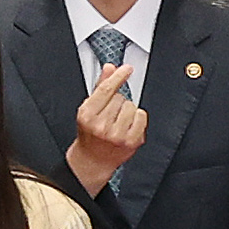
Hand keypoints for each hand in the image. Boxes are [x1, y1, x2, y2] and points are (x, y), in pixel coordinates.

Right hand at [67, 53, 148, 191]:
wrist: (93, 160)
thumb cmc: (91, 133)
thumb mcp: (89, 109)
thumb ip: (100, 87)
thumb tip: (109, 68)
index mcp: (87, 115)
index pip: (106, 90)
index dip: (118, 77)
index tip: (127, 68)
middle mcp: (101, 126)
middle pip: (120, 98)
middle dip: (118, 102)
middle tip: (110, 114)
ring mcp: (117, 135)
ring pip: (132, 106)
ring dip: (127, 111)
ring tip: (118, 121)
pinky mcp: (131, 141)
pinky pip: (141, 117)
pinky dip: (137, 119)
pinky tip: (128, 126)